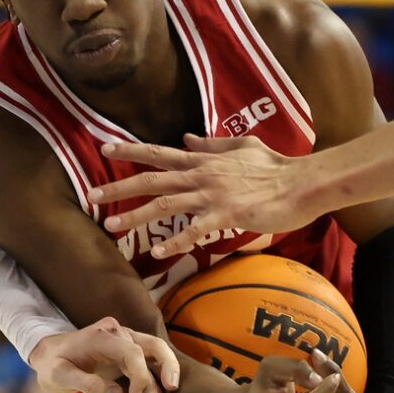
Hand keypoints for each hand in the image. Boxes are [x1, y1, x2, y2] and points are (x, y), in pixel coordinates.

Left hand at [29, 317, 182, 392]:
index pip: (132, 352)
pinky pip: (147, 363)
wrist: (49, 353)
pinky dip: (155, 380)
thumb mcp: (59, 376)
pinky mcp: (128, 351)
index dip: (139, 375)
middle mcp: (118, 333)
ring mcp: (125, 341)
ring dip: (162, 380)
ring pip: (154, 356)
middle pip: (153, 345)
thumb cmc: (53, 364)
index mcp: (101, 336)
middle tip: (172, 389)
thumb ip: (86, 383)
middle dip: (167, 367)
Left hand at [91, 136, 319, 259]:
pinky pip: (195, 231)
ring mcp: (212, 196)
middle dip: (118, 189)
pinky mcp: (227, 215)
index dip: (130, 151)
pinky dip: (176, 242)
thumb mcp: (242, 146)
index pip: (159, 153)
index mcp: (203, 161)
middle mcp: (201, 176)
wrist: (302, 183)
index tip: (105, 149)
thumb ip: (211, 145)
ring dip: (135, 217)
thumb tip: (187, 139)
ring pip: (165, 205)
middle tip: (91, 197)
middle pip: (151, 180)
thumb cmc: (276, 167)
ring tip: (111, 227)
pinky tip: (159, 253)